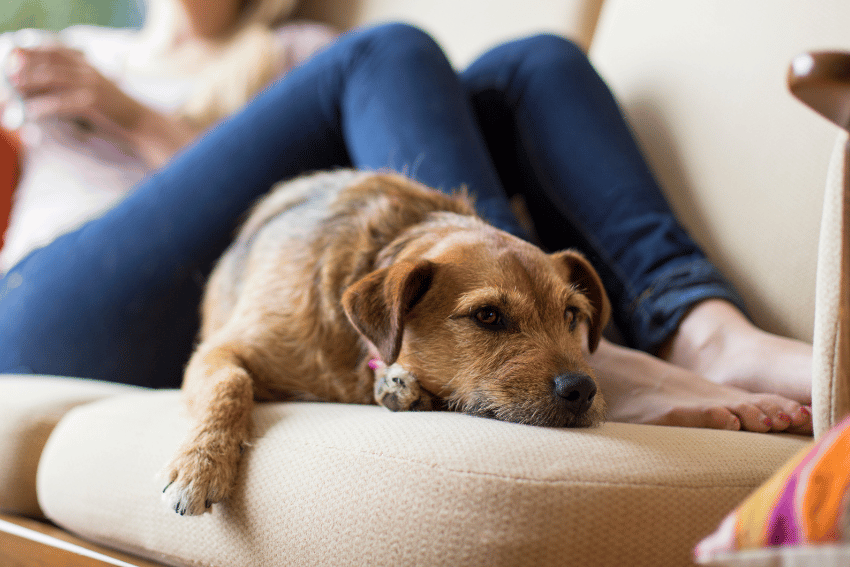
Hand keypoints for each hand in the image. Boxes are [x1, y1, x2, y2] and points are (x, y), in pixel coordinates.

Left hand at [5, 45, 199, 166]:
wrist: (142, 124)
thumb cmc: (116, 113)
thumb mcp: (96, 92)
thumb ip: (74, 86)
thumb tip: (43, 89)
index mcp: (89, 66)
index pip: (56, 51)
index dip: (34, 51)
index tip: (15, 55)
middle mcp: (89, 71)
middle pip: (50, 62)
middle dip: (27, 67)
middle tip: (10, 74)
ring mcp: (91, 85)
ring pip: (52, 78)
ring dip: (30, 83)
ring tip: (14, 89)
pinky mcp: (92, 102)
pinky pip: (61, 102)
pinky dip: (43, 106)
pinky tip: (31, 112)